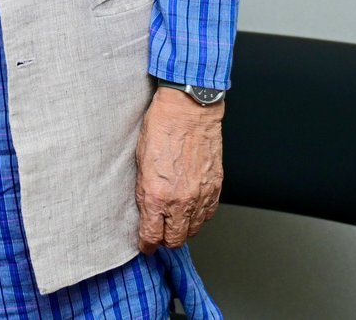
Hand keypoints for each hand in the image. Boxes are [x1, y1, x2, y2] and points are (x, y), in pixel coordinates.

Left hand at [135, 86, 224, 253]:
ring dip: (183, 229)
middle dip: (165, 240)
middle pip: (175, 239)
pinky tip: (190, 209)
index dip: (147, 244)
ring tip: (174, 221)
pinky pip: (208, 215)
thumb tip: (145, 207)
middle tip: (159, 235)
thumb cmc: (161, 127)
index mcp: (157, 194)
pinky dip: (199, 216)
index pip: (152, 235)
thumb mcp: (139, 160)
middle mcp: (180, 201)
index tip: (145, 245)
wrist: (188, 110)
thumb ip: (144, 189)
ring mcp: (200, 196)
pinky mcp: (215, 188)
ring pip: (194, 230)